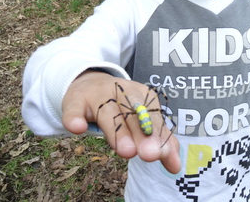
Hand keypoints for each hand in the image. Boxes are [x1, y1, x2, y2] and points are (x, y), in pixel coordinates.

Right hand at [61, 70, 179, 173]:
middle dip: (143, 134)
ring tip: (126, 152)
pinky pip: (74, 109)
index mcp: (140, 95)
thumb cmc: (119, 106)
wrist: (87, 84)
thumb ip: (158, 141)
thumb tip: (175, 166)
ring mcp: (96, 95)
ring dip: (117, 132)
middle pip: (132, 113)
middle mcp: (120, 91)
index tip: (162, 154)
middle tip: (150, 155)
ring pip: (107, 113)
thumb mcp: (140, 120)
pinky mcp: (74, 101)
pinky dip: (75, 118)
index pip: (152, 115)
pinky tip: (77, 128)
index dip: (158, 134)